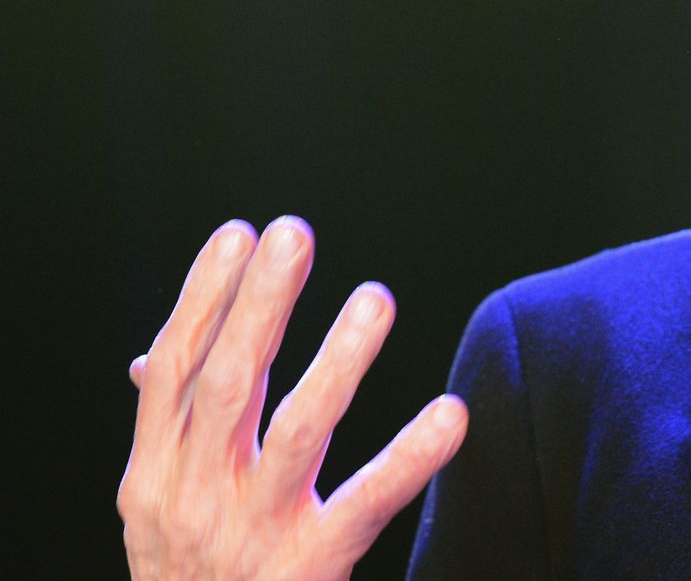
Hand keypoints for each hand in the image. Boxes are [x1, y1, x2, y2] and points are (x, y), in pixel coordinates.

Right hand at [119, 216, 468, 580]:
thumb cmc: (191, 573)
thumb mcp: (159, 505)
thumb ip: (167, 430)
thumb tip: (152, 357)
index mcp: (154, 473)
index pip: (175, 367)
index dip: (204, 297)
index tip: (239, 233)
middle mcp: (195, 496)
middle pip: (230, 383)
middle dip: (259, 304)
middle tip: (294, 233)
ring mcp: (252, 532)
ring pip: (300, 432)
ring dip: (337, 361)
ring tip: (375, 297)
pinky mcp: (308, 567)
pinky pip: (367, 504)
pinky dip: (409, 458)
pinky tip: (450, 414)